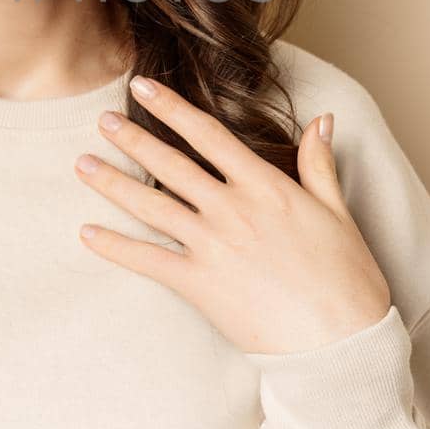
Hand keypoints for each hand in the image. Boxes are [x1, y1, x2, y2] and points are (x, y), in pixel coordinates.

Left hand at [73, 75, 390, 353]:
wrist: (341, 343)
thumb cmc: (346, 280)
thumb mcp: (337, 212)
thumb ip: (319, 163)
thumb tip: (322, 118)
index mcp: (265, 186)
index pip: (208, 134)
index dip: (171, 106)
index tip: (143, 85)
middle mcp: (232, 210)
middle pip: (170, 164)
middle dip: (131, 139)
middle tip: (100, 120)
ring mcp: (212, 247)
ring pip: (151, 205)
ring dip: (112, 184)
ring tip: (82, 164)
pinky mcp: (199, 286)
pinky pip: (147, 260)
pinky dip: (114, 247)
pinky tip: (87, 233)